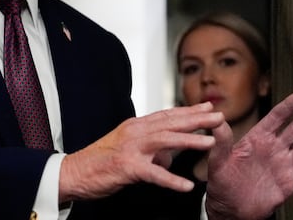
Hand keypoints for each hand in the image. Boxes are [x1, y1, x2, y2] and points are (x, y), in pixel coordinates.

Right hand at [59, 102, 223, 201]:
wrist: (73, 172)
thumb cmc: (98, 162)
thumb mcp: (127, 149)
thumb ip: (150, 151)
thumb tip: (167, 159)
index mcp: (134, 127)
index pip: (166, 115)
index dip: (188, 111)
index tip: (208, 107)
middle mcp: (134, 133)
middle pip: (170, 123)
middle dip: (196, 119)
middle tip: (218, 116)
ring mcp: (130, 149)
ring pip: (165, 141)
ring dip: (189, 141)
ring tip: (210, 142)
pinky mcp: (127, 167)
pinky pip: (153, 174)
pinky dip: (171, 180)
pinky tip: (186, 185)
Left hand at [205, 90, 292, 219]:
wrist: (229, 208)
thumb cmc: (221, 182)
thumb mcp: (218, 160)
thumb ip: (221, 141)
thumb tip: (217, 119)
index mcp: (257, 139)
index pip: (276, 118)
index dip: (289, 106)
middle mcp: (273, 149)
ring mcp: (283, 166)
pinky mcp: (288, 184)